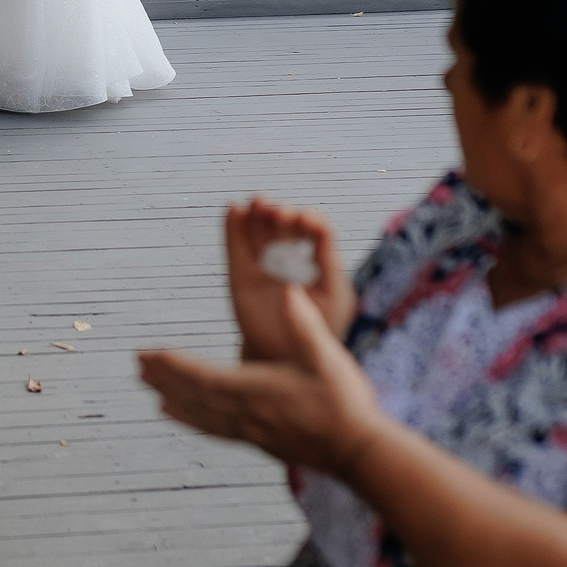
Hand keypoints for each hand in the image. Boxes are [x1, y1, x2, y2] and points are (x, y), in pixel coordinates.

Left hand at [138, 281, 391, 478]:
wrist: (359, 451)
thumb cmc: (344, 400)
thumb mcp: (326, 354)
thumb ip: (304, 321)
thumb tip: (286, 286)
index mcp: (256, 389)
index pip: (203, 375)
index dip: (173, 364)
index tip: (147, 353)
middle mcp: (246, 414)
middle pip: (193, 396)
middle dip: (164, 379)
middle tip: (137, 365)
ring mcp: (251, 431)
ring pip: (201, 416)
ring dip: (174, 399)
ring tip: (150, 391)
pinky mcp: (260, 442)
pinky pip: (216, 430)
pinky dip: (193, 421)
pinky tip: (177, 416)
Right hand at [224, 199, 353, 361]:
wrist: (288, 364)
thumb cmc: (319, 330)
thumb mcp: (333, 296)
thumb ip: (328, 265)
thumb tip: (316, 234)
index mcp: (319, 262)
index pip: (315, 230)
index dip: (309, 220)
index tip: (302, 219)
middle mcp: (291, 258)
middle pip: (285, 226)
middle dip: (282, 214)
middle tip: (279, 211)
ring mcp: (264, 266)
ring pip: (260, 232)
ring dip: (258, 213)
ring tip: (256, 201)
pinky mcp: (240, 277)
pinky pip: (236, 248)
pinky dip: (233, 228)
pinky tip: (232, 208)